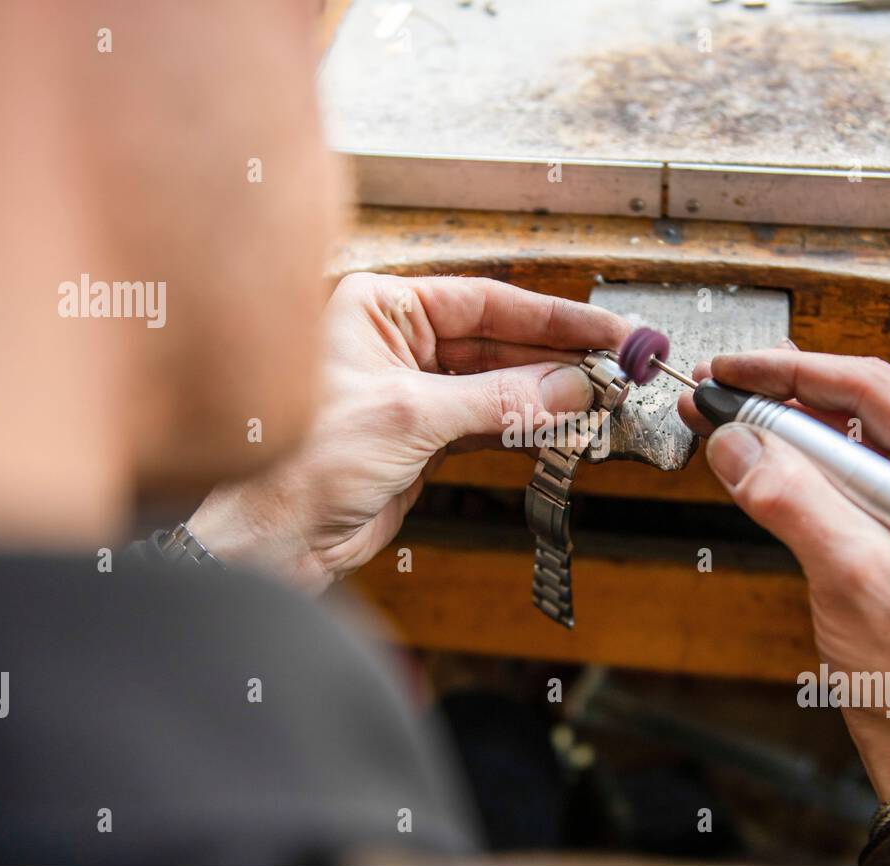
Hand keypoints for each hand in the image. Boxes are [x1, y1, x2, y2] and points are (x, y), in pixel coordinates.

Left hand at [189, 273, 628, 591]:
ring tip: (600, 399)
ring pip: (499, 386)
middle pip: (497, 343)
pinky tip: (563, 427)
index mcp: (380, 310)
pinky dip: (527, 429)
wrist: (274, 539)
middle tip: (615, 370)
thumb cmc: (303, 461)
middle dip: (556, 359)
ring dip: (548, 396)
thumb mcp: (410, 416)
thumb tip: (569, 387)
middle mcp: (398, 344)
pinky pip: (490, 424)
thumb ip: (498, 401)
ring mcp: (415, 394)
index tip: (603, 330)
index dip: (550, 318)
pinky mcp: (425, 440)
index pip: (483, 301)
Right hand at [679, 344, 889, 801]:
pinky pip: (841, 469)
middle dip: (775, 394)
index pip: (866, 387)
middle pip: (853, 401)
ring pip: (842, 433)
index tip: (728, 372)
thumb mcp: (850, 577)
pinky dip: (792, 461)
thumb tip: (735, 442)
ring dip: (778, 426)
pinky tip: (754, 463)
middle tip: (711, 394)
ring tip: (720, 423)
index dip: (788, 372)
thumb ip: (792, 500)